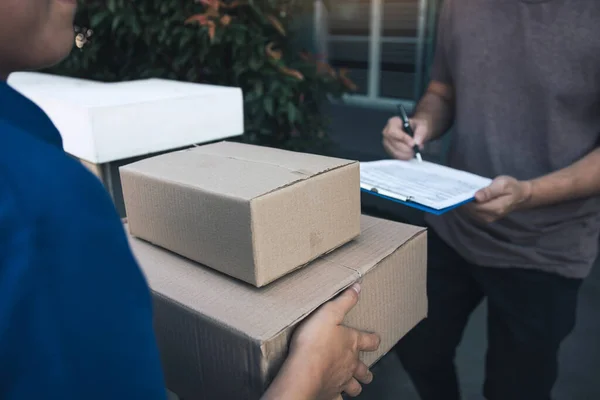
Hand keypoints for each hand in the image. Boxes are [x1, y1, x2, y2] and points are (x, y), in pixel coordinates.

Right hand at [262, 284, 380, 399]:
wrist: (304, 370)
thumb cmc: (315, 341)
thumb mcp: (329, 312)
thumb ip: (344, 300)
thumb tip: (358, 287)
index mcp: (352, 343)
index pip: (371, 341)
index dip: (373, 339)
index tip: (374, 338)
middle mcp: (351, 364)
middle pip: (364, 370)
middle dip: (366, 371)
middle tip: (365, 370)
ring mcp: (341, 381)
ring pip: (354, 388)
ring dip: (355, 386)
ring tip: (352, 385)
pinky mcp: (330, 394)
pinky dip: (337, 399)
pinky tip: (334, 397)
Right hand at [382, 116, 429, 159]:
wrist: (415, 132)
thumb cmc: (416, 127)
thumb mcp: (422, 125)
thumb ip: (420, 132)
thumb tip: (417, 142)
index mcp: (393, 122)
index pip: (393, 131)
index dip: (403, 138)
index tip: (413, 143)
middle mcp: (387, 132)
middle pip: (393, 142)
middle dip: (406, 148)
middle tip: (415, 149)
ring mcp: (387, 142)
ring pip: (394, 151)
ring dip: (405, 154)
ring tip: (414, 152)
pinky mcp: (389, 150)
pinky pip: (395, 156)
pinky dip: (404, 157)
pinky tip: (410, 154)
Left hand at [464, 176, 532, 222]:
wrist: (520, 196)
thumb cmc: (512, 187)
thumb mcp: (502, 184)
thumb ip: (489, 191)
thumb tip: (476, 197)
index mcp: (496, 208)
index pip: (475, 206)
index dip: (466, 199)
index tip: (461, 190)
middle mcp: (490, 216)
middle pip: (470, 210)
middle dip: (465, 200)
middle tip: (460, 189)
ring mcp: (487, 218)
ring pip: (470, 212)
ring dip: (466, 203)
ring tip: (464, 192)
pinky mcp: (484, 218)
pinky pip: (473, 212)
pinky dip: (469, 205)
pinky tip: (469, 197)